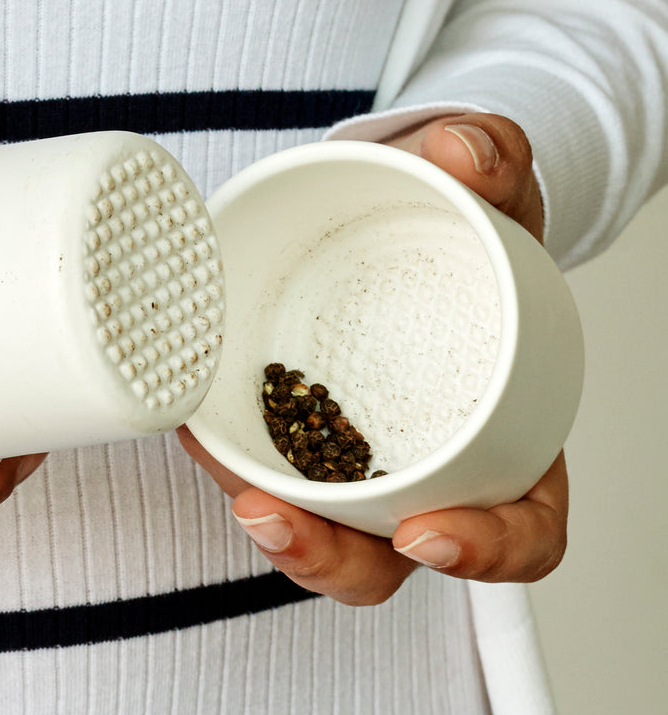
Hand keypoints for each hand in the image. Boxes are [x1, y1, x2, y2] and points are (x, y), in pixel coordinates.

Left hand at [178, 113, 567, 604]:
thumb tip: (464, 157)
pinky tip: (194, 427)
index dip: (484, 549)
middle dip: (330, 557)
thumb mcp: (486, 185)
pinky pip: (260, 468)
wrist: (399, 212)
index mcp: (508, 437)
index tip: (427, 533)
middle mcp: (426, 467)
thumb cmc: (461, 226)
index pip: (519, 527)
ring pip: (314, 528)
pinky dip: (227, 460)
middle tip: (273, 518)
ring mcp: (351, 459)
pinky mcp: (289, 434)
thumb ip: (489, 160)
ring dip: (266, 524)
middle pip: (387, 556)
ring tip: (225, 483)